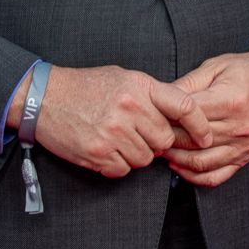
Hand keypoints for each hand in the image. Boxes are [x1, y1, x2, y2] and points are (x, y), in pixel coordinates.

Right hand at [28, 65, 210, 177]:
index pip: (184, 106)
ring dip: (135, 154)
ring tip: (117, 138)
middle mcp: (130, 109)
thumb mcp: (123, 78)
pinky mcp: (97, 153)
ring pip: (144, 158)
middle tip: (138, 134)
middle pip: (164, 140)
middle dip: (155, 142)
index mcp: (140, 87)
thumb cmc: (85, 86)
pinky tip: (105, 149)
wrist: (43, 98)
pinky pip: (122, 170)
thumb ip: (151, 94)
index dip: (199, 125)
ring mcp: (113, 132)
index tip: (205, 137)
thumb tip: (177, 115)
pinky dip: (116, 165)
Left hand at [163, 52, 248, 187]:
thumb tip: (160, 97)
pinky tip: (179, 167)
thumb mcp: (215, 67)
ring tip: (160, 149)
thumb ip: (187, 84)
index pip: (189, 116)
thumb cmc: (247, 72)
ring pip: (200, 162)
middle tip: (150, 132)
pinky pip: (216, 176)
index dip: (166, 116)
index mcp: (232, 100)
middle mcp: (240, 127)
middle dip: (166, 137)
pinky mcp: (244, 157)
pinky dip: (194, 176)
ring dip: (175, 159)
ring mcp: (243, 146)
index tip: (151, 114)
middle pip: (192, 140)